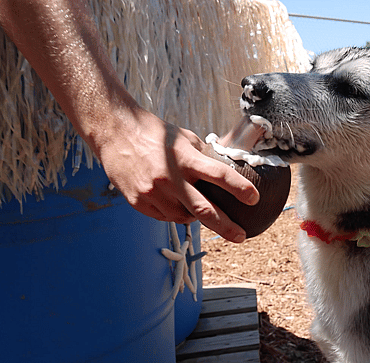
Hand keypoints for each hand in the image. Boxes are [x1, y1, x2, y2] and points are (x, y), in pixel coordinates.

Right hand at [97, 109, 259, 242]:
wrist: (115, 133)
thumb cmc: (155, 134)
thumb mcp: (184, 138)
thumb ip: (203, 156)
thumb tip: (225, 169)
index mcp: (185, 158)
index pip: (219, 175)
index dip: (240, 188)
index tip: (255, 198)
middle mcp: (170, 178)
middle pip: (204, 209)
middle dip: (226, 226)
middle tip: (241, 236)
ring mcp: (153, 193)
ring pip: (184, 217)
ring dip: (196, 217)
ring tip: (201, 211)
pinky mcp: (139, 203)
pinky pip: (165, 217)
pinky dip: (175, 214)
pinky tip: (176, 204)